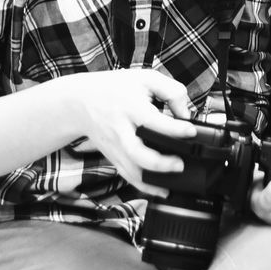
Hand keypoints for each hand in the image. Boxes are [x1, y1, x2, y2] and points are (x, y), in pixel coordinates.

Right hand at [68, 68, 195, 195]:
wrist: (79, 101)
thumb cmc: (115, 88)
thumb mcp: (145, 78)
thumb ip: (171, 92)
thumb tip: (186, 114)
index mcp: (131, 106)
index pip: (152, 120)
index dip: (174, 128)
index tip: (191, 131)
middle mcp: (121, 129)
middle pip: (137, 152)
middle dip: (160, 162)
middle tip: (179, 163)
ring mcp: (115, 146)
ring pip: (131, 170)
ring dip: (152, 180)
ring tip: (173, 181)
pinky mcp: (113, 156)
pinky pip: (127, 176)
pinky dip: (144, 187)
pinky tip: (161, 190)